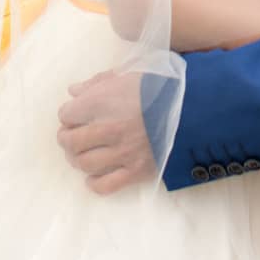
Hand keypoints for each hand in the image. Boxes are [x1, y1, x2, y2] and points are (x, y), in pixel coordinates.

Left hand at [57, 69, 156, 194]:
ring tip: (81, 154)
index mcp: (104, 101)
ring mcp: (122, 152)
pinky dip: (94, 183)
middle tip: (70, 137)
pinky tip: (93, 175)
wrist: (193, 106)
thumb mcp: (128, 74)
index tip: (73, 114)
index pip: (67, 113)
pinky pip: (105, 185)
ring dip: (77, 159)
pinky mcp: (136, 171)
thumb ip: (97, 82)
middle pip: (71, 141)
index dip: (68, 113)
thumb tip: (73, 92)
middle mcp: (109, 128)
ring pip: (84, 163)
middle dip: (66, 139)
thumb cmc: (158, 85)